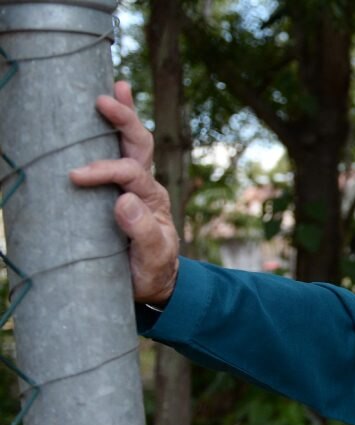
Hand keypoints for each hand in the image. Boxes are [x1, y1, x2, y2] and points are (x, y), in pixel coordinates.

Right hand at [69, 81, 179, 304]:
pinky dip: (115, 129)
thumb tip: (124, 200)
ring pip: (133, 142)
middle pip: (139, 145)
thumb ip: (143, 232)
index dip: (103, 170)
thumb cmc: (152, 269)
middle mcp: (146, 186)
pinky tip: (107, 107)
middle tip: (104, 100)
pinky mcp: (120, 188)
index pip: (129, 173)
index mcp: (153, 198)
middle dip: (124, 120)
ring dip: (125, 114)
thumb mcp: (152, 257)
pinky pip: (120, 153)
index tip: (75, 176)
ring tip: (117, 87)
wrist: (153, 281)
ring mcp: (135, 184)